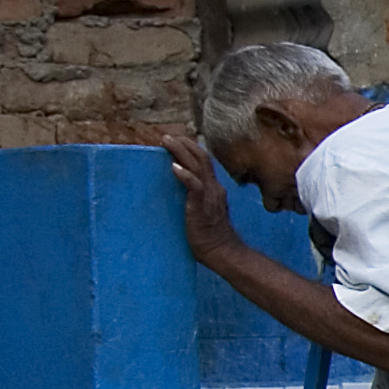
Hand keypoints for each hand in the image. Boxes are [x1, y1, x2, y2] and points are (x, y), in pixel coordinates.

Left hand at [161, 132, 245, 264]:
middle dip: (184, 144)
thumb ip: (193, 199)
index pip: (203, 162)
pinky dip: (185, 175)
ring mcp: (210, 195)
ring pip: (198, 166)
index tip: (174, 141)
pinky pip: (195, 186)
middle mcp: (214, 187)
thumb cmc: (208, 236)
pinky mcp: (202, 205)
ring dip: (181, 152)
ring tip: (167, 142)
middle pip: (201, 158)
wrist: (222, 252)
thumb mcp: (201, 211)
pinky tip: (174, 167)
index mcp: (213, 188)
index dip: (190, 149)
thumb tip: (176, 193)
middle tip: (167, 136)